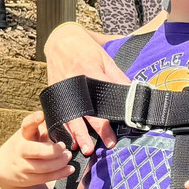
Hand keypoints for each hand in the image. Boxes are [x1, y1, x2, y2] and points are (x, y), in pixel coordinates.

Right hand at [0, 111, 74, 188]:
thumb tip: (65, 123)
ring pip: (43, 167)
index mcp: (23, 135)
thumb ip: (45, 128)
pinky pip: (45, 177)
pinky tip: (70, 169)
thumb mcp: (30, 134)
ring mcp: (22, 165)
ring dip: (60, 162)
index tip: (41, 115)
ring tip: (68, 156)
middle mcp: (20, 150)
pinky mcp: (27, 179)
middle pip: (35, 151)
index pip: (27, 126)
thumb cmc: (26, 144)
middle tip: (64, 146)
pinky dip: (60, 173)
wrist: (5, 167)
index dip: (33, 120)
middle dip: (52, 150)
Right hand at [43, 22, 129, 154]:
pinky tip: (66, 140)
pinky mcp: (54, 93)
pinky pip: (56, 114)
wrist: (62, 40)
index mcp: (89, 72)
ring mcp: (61, 89)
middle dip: (93, 130)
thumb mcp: (106, 59)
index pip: (102, 100)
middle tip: (103, 145)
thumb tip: (134, 95)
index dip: (108, 119)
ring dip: (75, 134)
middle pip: (84, 111)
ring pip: (67, 116)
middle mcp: (74, 83)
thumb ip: (118, 78)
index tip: (113, 135)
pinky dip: (61, 127)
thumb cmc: (88, 50)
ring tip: (81, 148)